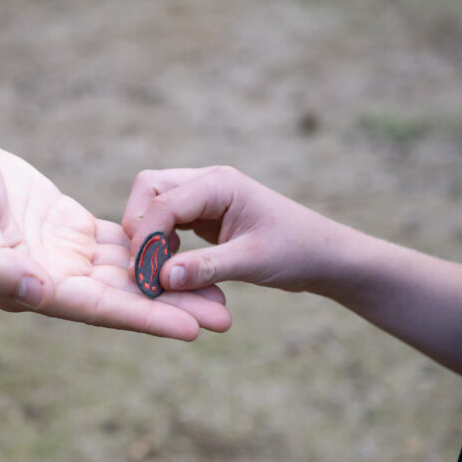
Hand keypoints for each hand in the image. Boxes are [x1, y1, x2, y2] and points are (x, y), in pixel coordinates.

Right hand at [0, 131, 231, 340]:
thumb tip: (38, 295)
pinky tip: (184, 253)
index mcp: (32, 287)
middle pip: (125, 299)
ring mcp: (64, 257)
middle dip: (173, 308)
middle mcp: (53, 280)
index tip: (192, 328)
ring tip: (219, 292)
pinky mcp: (71, 232)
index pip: (100, 309)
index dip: (146, 318)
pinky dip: (152, 250)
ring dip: (171, 282)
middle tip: (226, 317)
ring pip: (129, 274)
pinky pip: (121, 246)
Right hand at [122, 166, 353, 293]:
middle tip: (140, 267)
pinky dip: (159, 241)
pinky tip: (168, 267)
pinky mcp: (203, 215)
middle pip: (148, 189)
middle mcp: (207, 183)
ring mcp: (204, 197)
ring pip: (153, 203)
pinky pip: (167, 221)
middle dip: (138, 226)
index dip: (144, 237)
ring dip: (146, 235)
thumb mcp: (252, 262)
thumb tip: (161, 278)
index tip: (140, 274)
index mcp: (219, 184)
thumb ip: (205, 268)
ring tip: (152, 271)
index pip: (163, 201)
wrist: (323, 255)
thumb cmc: (296, 252)